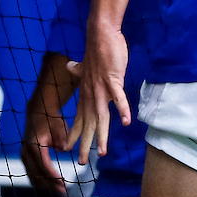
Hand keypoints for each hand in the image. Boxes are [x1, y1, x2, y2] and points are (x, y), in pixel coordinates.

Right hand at [21, 58, 76, 194]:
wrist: (38, 110)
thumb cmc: (52, 119)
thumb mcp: (60, 128)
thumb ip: (62, 141)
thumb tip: (63, 151)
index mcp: (34, 145)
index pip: (44, 167)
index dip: (54, 178)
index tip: (64, 185)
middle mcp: (26, 151)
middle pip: (37, 175)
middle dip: (50, 185)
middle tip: (64, 192)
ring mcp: (24, 154)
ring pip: (32, 176)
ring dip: (45, 185)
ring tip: (59, 190)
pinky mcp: (24, 156)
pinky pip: (31, 172)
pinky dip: (40, 180)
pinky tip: (51, 185)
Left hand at [64, 23, 129, 163]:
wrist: (100, 34)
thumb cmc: (97, 51)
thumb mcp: (85, 64)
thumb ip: (78, 69)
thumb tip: (70, 65)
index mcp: (86, 93)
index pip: (79, 119)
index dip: (75, 135)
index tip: (69, 150)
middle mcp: (91, 94)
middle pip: (89, 124)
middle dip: (85, 144)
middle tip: (82, 163)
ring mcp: (102, 88)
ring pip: (101, 116)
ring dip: (102, 135)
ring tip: (102, 153)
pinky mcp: (113, 79)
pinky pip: (119, 97)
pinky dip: (123, 109)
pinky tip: (126, 122)